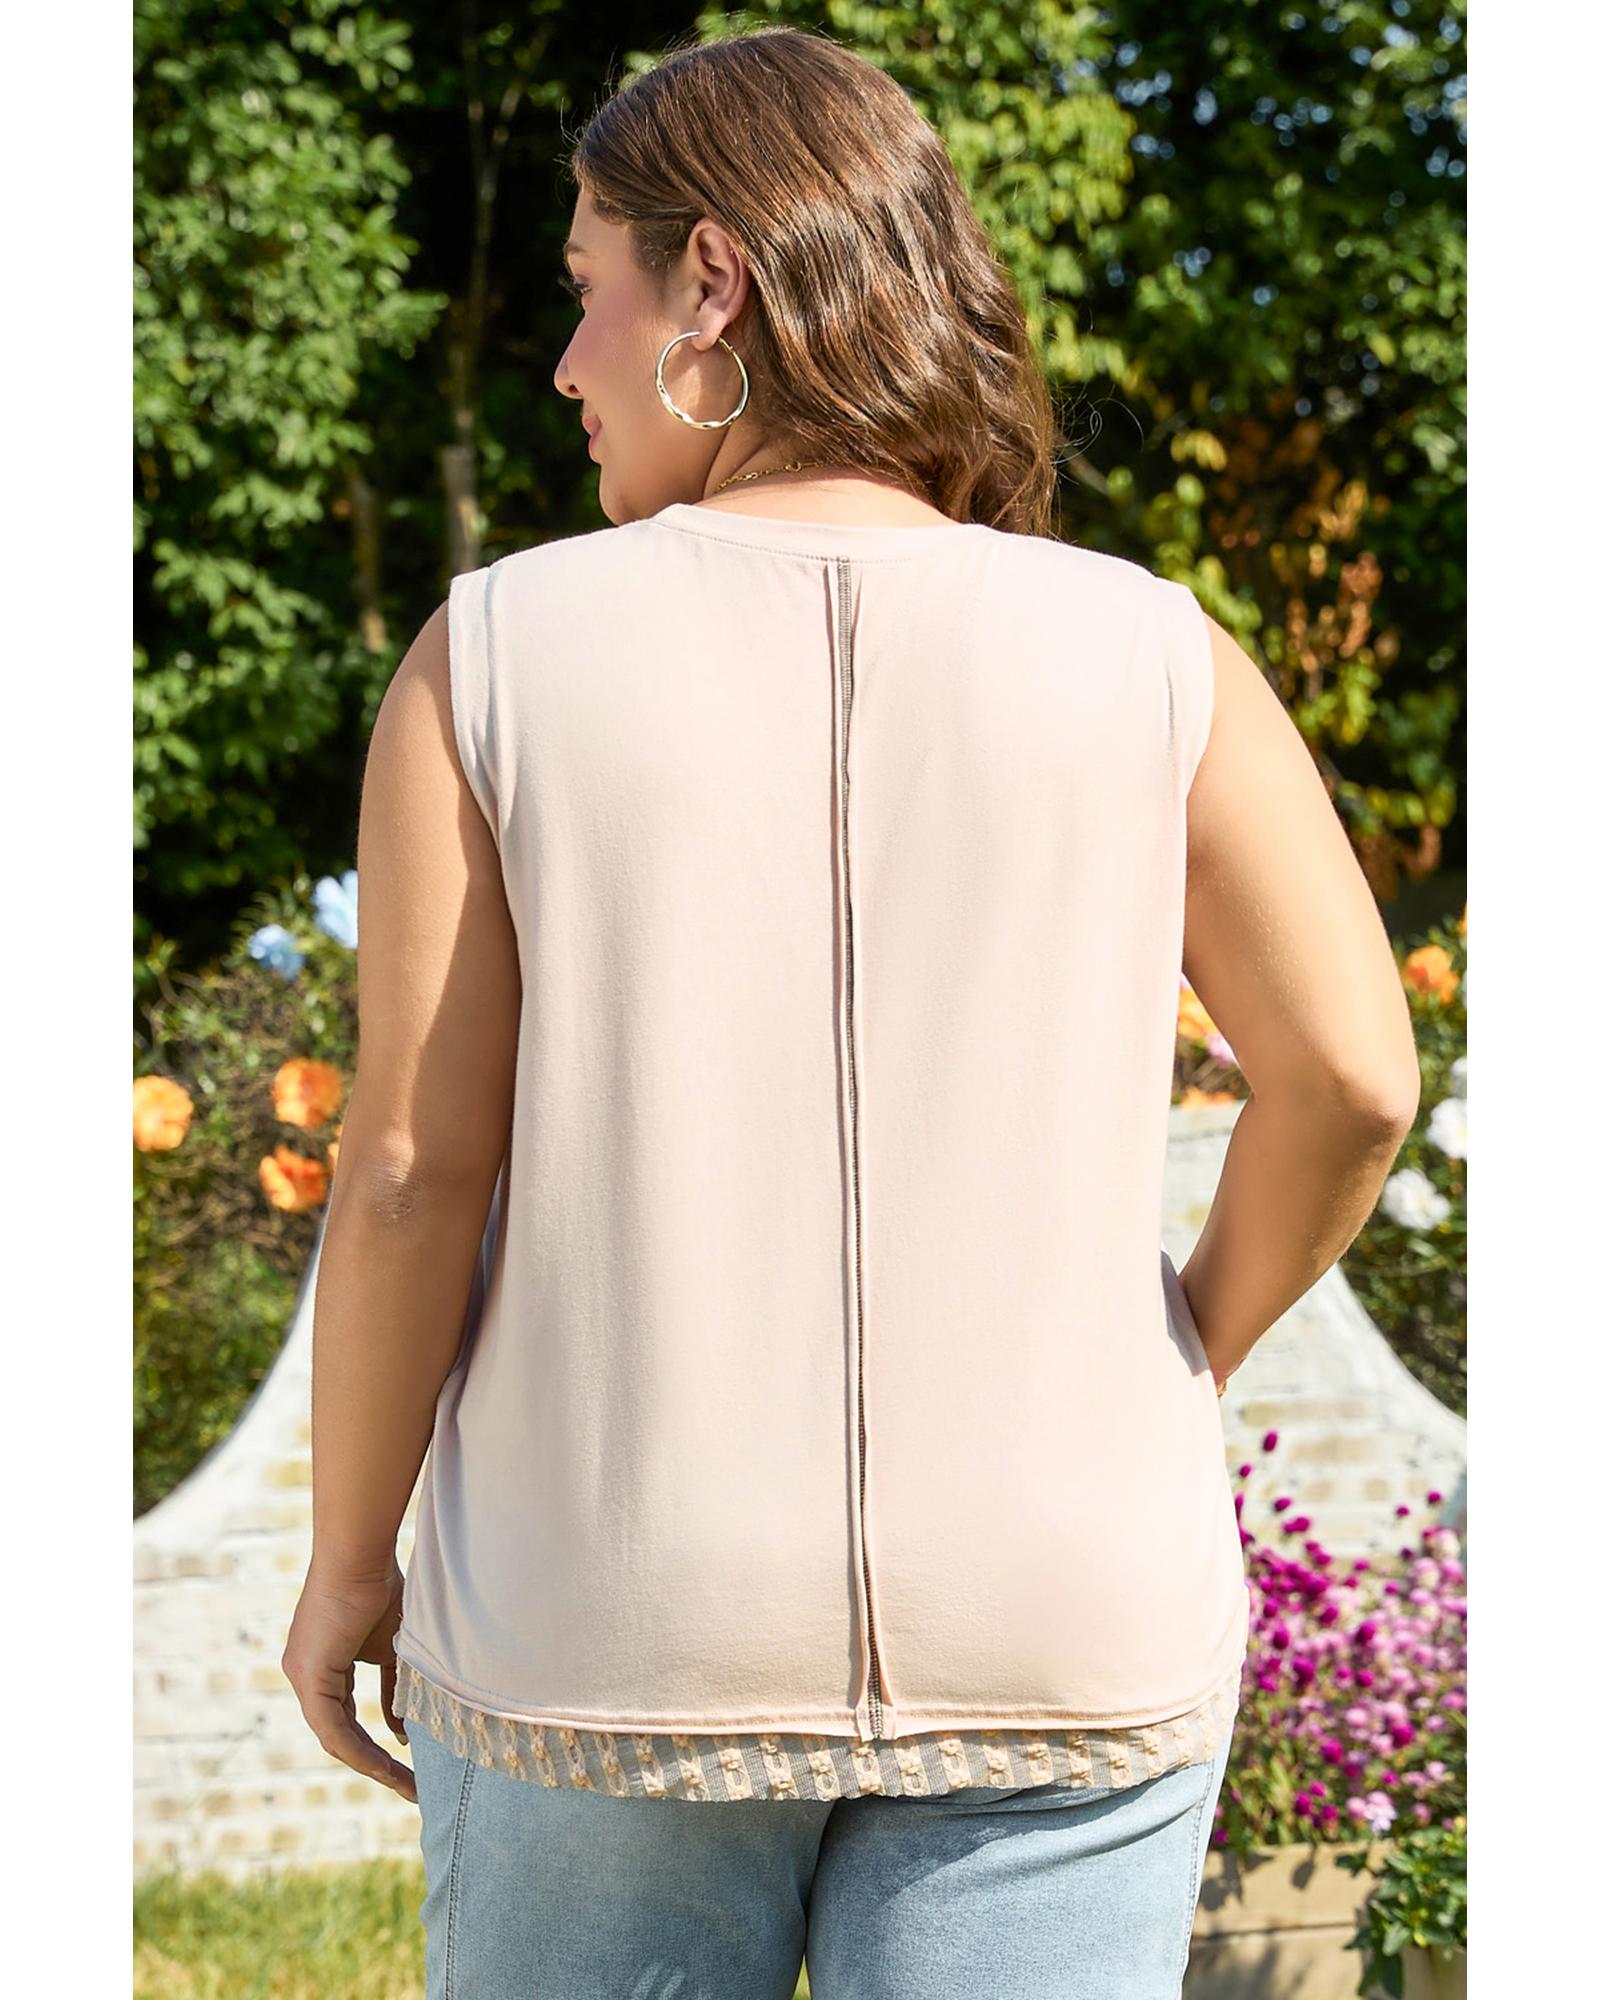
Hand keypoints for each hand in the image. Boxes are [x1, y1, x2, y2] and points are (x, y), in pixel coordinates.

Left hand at [281, 1555, 416, 1803]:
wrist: (360, 1555)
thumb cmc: (381, 1586)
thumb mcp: (393, 1646)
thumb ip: (394, 1686)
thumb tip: (401, 1732)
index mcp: (323, 1666)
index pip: (345, 1720)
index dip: (373, 1746)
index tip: (404, 1765)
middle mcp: (305, 1675)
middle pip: (339, 1735)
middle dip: (374, 1765)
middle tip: (408, 1787)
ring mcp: (302, 1676)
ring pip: (335, 1737)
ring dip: (370, 1764)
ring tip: (404, 1784)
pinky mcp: (309, 1675)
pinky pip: (332, 1727)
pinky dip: (359, 1748)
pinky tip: (386, 1765)